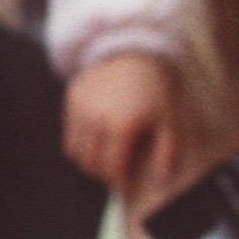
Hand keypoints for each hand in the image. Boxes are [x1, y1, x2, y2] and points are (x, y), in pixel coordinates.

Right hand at [64, 51, 182, 212]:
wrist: (133, 53)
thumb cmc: (156, 90)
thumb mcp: (170, 120)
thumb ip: (167, 151)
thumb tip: (162, 178)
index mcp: (121, 125)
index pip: (111, 167)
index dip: (118, 181)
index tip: (126, 185)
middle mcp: (95, 118)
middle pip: (90, 162)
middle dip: (103, 174)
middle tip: (117, 174)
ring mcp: (79, 108)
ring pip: (75, 151)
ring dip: (89, 161)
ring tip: (106, 160)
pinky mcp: (70, 99)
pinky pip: (69, 133)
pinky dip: (80, 143)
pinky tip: (98, 141)